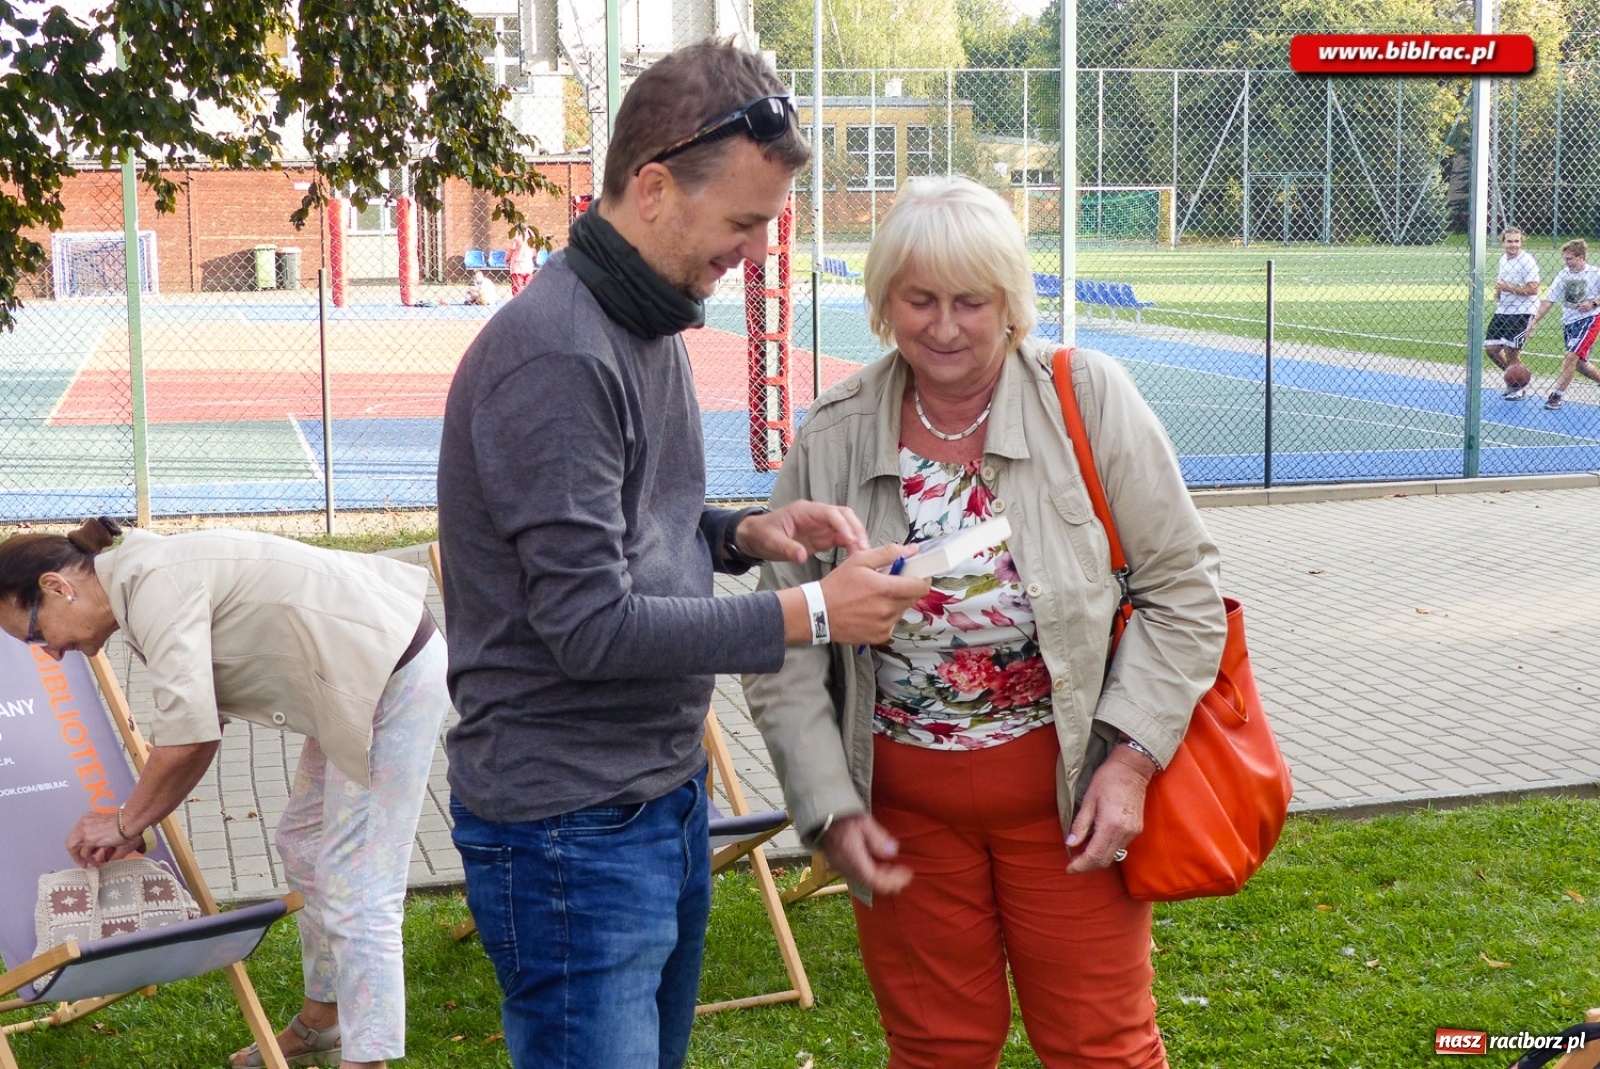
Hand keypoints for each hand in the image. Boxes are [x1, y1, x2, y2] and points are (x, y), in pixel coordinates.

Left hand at [66, 810, 143, 867]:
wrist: (129, 822)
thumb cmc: (127, 824)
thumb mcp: (114, 833)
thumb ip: (110, 843)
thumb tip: (114, 856)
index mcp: (90, 818)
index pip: (80, 833)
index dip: (82, 845)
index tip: (88, 853)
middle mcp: (84, 822)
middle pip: (72, 839)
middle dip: (77, 852)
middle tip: (83, 862)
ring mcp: (84, 830)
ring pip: (72, 846)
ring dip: (79, 857)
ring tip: (87, 864)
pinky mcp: (87, 839)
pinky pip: (83, 853)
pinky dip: (88, 860)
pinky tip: (95, 863)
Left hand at [737, 502, 869, 563]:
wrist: (757, 538)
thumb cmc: (762, 534)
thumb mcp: (771, 541)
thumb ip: (787, 548)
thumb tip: (801, 557)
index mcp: (805, 511)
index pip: (830, 512)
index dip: (842, 524)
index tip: (850, 540)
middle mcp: (817, 516)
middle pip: (844, 516)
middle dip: (856, 529)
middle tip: (863, 548)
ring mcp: (822, 526)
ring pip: (847, 527)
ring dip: (857, 538)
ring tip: (863, 555)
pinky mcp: (823, 537)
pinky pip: (843, 539)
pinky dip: (851, 546)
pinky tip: (856, 558)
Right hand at [817, 544, 928, 646]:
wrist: (818, 613)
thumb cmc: (837, 586)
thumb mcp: (860, 560)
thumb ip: (888, 553)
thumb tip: (911, 550)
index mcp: (886, 589)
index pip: (921, 587)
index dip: (922, 578)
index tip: (916, 574)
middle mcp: (888, 610)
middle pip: (914, 598)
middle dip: (907, 588)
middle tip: (891, 582)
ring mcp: (885, 625)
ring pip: (902, 610)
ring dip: (896, 602)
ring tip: (875, 597)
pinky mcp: (879, 636)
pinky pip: (892, 623)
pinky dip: (886, 616)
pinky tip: (870, 610)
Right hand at [821, 813, 913, 895]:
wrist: (819, 815)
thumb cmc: (842, 816)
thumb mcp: (864, 823)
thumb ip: (878, 839)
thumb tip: (892, 852)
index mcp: (853, 860)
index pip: (876, 881)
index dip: (894, 881)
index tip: (908, 873)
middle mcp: (845, 868)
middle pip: (871, 884)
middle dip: (890, 881)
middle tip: (904, 874)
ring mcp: (840, 867)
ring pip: (864, 881)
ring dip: (881, 877)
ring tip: (894, 869)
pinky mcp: (838, 864)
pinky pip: (857, 875)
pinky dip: (871, 873)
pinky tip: (878, 863)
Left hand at [1064, 745, 1157, 872]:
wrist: (1132, 769)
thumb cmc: (1107, 780)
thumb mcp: (1088, 800)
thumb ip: (1080, 824)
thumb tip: (1070, 844)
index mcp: (1111, 825)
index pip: (1095, 855)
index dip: (1080, 865)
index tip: (1069, 868)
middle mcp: (1124, 833)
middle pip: (1105, 860)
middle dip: (1088, 866)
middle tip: (1073, 864)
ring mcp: (1133, 832)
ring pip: (1113, 856)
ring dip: (1097, 858)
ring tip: (1082, 853)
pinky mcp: (1137, 829)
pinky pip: (1120, 847)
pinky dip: (1107, 849)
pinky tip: (1096, 842)